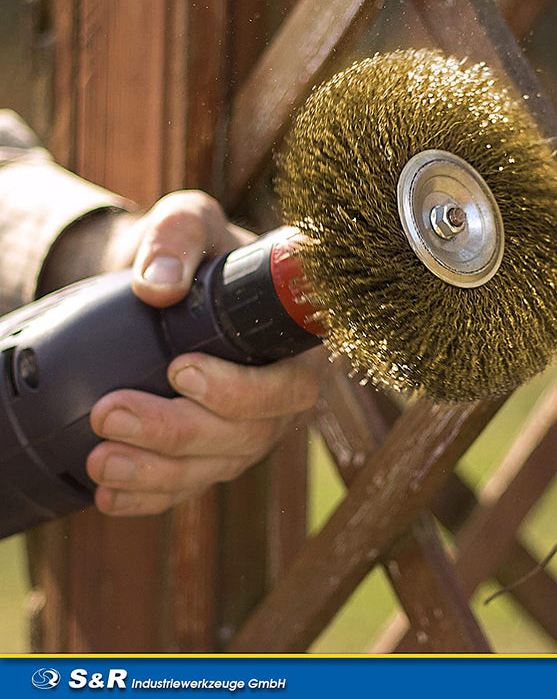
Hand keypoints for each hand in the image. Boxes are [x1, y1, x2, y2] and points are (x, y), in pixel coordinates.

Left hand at [85, 191, 322, 515]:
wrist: (171, 284)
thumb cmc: (195, 253)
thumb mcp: (190, 222)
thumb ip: (178, 238)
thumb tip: (156, 286)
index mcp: (294, 347)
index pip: (287, 386)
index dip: (239, 391)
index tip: (178, 370)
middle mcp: (281, 397)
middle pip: (246, 436)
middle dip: (177, 432)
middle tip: (112, 413)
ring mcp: (250, 431)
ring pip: (216, 468)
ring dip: (157, 471)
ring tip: (100, 459)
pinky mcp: (216, 453)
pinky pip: (192, 485)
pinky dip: (151, 495)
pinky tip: (109, 494)